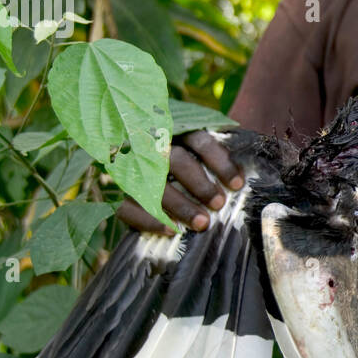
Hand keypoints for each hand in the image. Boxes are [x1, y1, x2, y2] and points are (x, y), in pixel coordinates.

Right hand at [116, 130, 243, 234]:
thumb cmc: (177, 153)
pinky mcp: (116, 187)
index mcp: (174, 128)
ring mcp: (130, 164)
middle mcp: (151, 142)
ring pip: (153, 182)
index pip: (200, 141)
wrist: (121, 150)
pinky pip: (127, 205)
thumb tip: (241, 175)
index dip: (220, 162)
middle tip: (218, 204)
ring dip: (179, 204)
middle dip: (200, 184)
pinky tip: (169, 230)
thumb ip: (213, 154)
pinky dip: (148, 219)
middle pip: (176, 160)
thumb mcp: (192, 143)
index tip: (237, 185)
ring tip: (201, 222)